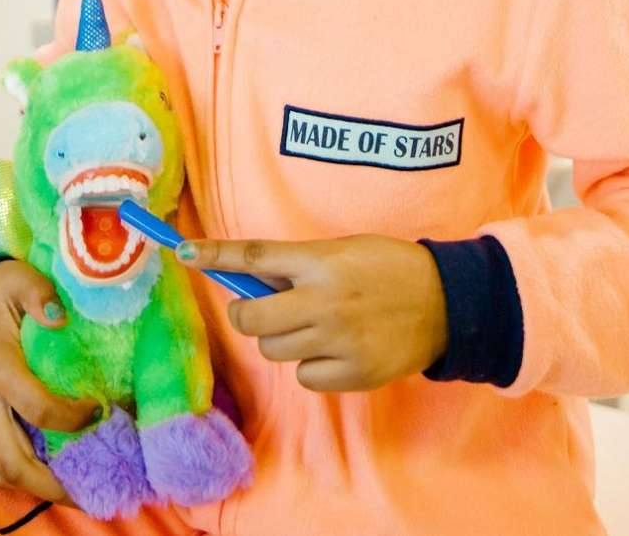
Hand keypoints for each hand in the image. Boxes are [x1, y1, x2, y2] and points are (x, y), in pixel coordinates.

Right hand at [0, 259, 96, 500]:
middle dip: (50, 483)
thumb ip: (40, 293)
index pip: (39, 410)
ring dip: (29, 485)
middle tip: (86, 487)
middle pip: (11, 461)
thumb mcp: (19, 277)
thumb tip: (60, 317)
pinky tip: (35, 468)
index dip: (74, 420)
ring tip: (65, 484)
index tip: (100, 411)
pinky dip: (6, 473)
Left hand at [177, 235, 448, 391]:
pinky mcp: (352, 373)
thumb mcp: (341, 250)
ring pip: (273, 350)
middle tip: (263, 309)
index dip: (215, 254)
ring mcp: (338, 340)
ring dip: (283, 340)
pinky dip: (312, 365)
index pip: (254, 256)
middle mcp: (324, 300)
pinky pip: (304, 377)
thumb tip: (248, 278)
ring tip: (316, 325)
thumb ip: (297, 265)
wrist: (446, 302)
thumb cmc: (386, 267)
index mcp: (320, 262)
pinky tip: (337, 349)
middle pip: (250, 318)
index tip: (183, 252)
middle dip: (247, 314)